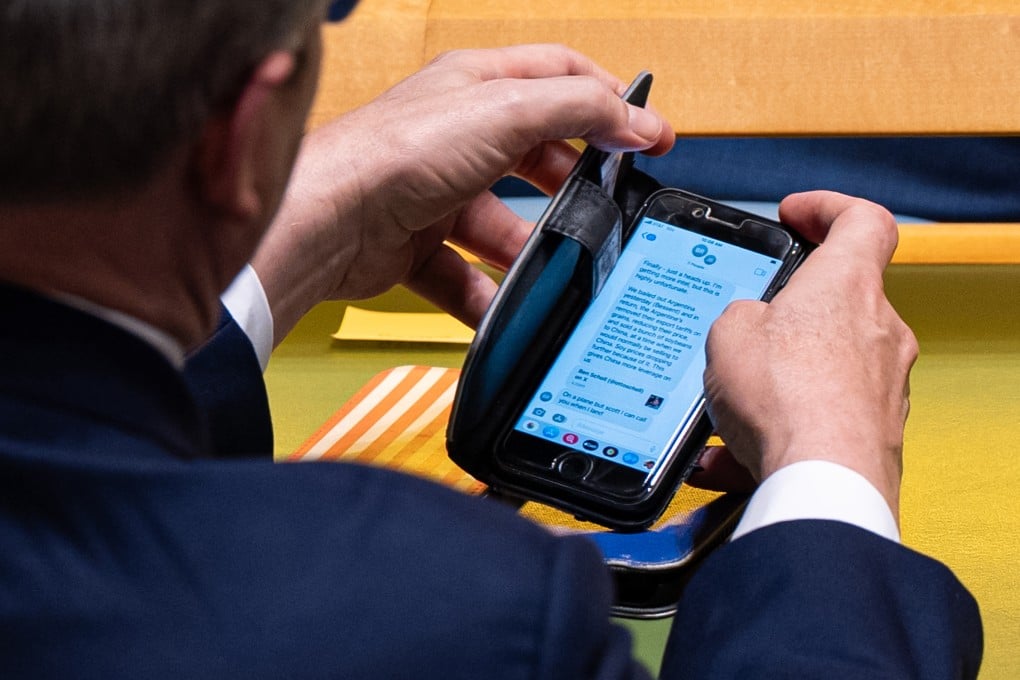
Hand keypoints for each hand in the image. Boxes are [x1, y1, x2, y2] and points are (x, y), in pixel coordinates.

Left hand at [252, 44, 673, 342]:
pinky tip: (502, 305)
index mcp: (477, 85)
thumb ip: (582, 110)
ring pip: (501, 223)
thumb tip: (636, 118)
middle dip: (571, 182)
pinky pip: (465, 274)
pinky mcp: (418, 243)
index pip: (559, 77)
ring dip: (528, 249)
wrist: (331, 220)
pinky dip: (485, 294)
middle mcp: (456, 134)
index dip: (609, 101)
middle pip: (534, 153)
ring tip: (554, 263)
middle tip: (605, 203)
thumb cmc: (397, 152)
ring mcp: (437, 190)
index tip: (648, 133)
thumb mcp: (508, 112)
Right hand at [701, 191, 917, 516]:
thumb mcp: (728, 331)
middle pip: (838, 300)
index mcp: (846, 284)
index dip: (828, 209)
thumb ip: (741, 314)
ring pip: (824, 367)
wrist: (823, 481)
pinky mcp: (876, 430)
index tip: (797, 215)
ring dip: (776, 382)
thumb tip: (748, 325)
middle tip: (748, 329)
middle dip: (787, 316)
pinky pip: (819, 417)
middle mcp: (878, 328)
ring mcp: (883, 383)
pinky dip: (779, 429)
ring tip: (726, 408)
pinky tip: (730, 456)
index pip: (863, 221)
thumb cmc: (787, 398)